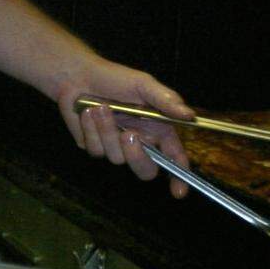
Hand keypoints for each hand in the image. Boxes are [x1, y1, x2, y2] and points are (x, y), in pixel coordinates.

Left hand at [58, 63, 194, 197]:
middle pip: (146, 170)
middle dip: (137, 156)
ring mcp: (116, 147)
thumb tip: (190, 116)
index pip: (174, 158)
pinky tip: (88, 113)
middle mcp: (139, 141)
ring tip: (100, 107)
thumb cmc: (115, 78)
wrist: (79, 76)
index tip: (178, 192)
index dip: (179, 177)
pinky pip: (96, 150)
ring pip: (117, 158)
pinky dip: (91, 129)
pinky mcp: (95, 146)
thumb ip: (166, 101)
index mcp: (158, 129)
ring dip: (107, 131)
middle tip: (128, 134)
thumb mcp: (143, 84)